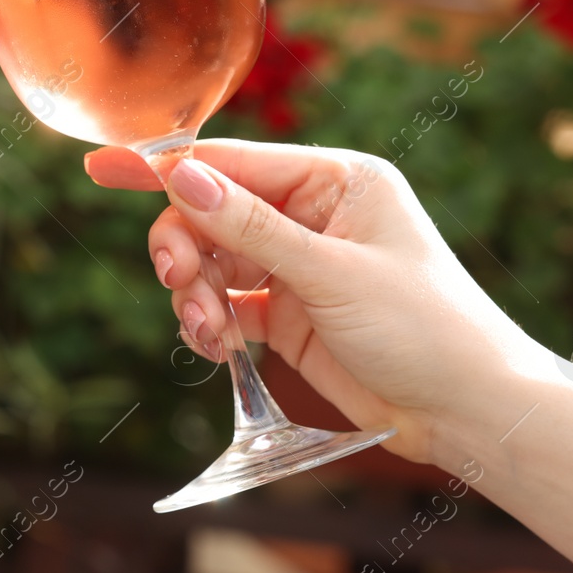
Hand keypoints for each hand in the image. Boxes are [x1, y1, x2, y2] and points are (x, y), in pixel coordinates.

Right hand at [85, 140, 548, 464]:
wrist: (470, 412)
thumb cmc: (427, 328)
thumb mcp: (332, 273)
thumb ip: (250, 227)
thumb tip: (181, 177)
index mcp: (336, 180)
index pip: (233, 160)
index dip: (166, 166)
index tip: (101, 167)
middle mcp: (313, 213)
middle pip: (210, 212)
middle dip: (184, 248)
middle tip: (179, 283)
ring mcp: (299, 264)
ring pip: (211, 262)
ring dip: (196, 296)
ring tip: (209, 334)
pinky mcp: (289, 314)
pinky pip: (226, 304)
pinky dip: (211, 324)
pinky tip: (217, 349)